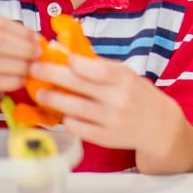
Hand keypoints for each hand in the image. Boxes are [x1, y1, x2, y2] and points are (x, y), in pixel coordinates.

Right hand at [0, 12, 39, 96]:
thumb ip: (8, 32)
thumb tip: (37, 39)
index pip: (4, 25)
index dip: (25, 34)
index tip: (39, 41)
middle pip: (2, 42)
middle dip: (25, 49)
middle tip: (39, 55)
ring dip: (21, 66)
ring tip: (33, 68)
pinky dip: (12, 81)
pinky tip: (21, 80)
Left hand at [30, 53, 184, 157]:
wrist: (158, 125)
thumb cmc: (138, 94)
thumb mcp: (126, 75)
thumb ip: (100, 66)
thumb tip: (67, 54)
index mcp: (125, 79)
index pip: (97, 69)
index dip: (74, 63)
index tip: (56, 56)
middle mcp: (119, 99)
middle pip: (79, 85)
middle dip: (52, 76)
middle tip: (33, 70)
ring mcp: (111, 120)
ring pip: (73, 108)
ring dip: (51, 99)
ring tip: (40, 93)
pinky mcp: (104, 138)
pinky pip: (76, 127)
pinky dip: (66, 119)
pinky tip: (61, 113)